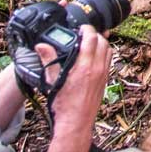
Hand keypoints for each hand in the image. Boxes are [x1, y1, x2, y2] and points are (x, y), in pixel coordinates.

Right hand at [47, 25, 112, 151]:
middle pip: (103, 41)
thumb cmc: (64, 105)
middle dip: (94, 34)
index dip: (86, 29)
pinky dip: (104, 54)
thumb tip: (41, 46)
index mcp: (84, 66)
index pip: (92, 38)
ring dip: (101, 43)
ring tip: (89, 43)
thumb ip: (49, 61)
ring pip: (108, 50)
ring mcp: (103, 75)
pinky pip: (109, 61)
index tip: (80, 27)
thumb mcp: (52, 81)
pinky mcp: (105, 81)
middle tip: (83, 34)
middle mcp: (97, 68)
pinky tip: (93, 57)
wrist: (76, 124)